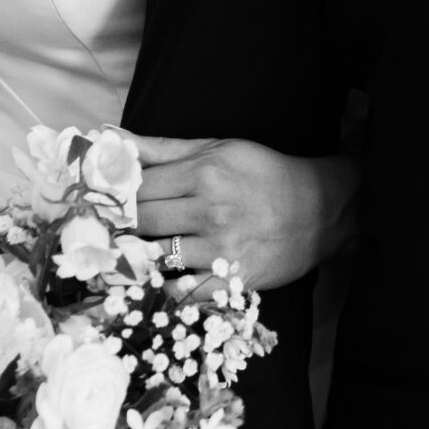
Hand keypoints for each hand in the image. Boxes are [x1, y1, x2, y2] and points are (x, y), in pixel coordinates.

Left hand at [131, 138, 358, 288]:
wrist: (321, 210)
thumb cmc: (264, 175)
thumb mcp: (218, 148)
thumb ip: (163, 148)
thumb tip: (112, 137)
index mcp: (204, 172)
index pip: (139, 186)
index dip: (118, 194)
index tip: (108, 200)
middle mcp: (210, 210)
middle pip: (142, 221)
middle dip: (124, 224)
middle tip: (114, 227)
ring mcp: (221, 249)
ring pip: (156, 256)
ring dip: (141, 255)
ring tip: (135, 251)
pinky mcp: (232, 280)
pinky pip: (182, 291)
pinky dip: (167, 288)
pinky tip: (163, 278)